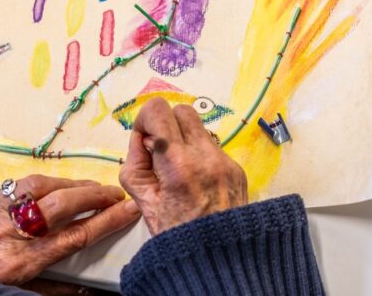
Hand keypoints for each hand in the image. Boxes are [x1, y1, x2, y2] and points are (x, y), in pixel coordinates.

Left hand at [0, 175, 138, 283]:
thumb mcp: (9, 294)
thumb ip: (50, 289)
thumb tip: (86, 291)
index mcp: (18, 262)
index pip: (73, 237)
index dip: (106, 222)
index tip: (128, 211)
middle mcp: (9, 232)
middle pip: (63, 205)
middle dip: (95, 196)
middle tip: (117, 194)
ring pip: (44, 187)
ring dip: (74, 185)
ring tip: (95, 187)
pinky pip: (24, 184)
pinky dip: (48, 182)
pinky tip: (62, 185)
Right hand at [119, 97, 247, 235]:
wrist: (219, 260)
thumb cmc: (178, 237)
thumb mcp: (143, 201)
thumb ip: (135, 163)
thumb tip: (143, 138)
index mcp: (178, 165)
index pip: (158, 110)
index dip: (145, 121)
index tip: (145, 141)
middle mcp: (205, 157)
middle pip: (181, 110)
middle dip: (166, 125)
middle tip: (160, 152)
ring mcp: (225, 161)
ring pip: (200, 127)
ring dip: (184, 139)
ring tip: (178, 169)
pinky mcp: (236, 168)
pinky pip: (213, 147)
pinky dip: (199, 156)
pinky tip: (195, 181)